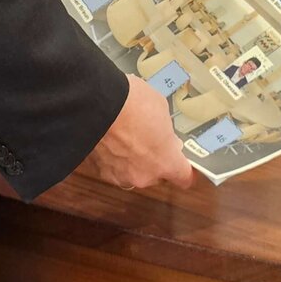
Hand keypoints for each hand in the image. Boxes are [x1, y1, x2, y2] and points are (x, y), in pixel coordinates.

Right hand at [77, 74, 194, 190]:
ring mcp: (120, 176)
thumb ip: (165, 131)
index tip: (181, 161)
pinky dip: (113, 158)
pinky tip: (110, 139)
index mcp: (165, 162)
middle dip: (155, 160)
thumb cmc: (133, 103)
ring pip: (133, 172)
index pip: (184, 177)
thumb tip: (164, 137)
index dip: (184, 170)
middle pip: (156, 175)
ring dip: (132, 160)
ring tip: (125, 137)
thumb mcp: (161, 109)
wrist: (96, 104)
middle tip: (149, 139)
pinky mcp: (100, 171)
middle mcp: (144, 176)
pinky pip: (113, 167)